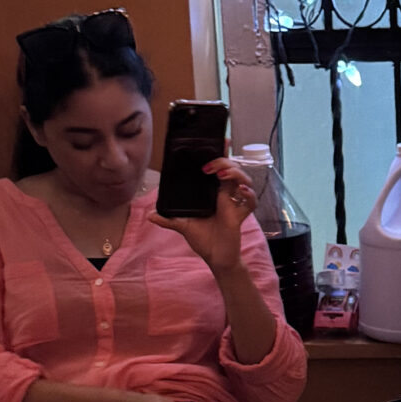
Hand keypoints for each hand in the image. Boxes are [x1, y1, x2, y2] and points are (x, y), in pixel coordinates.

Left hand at [150, 159, 256, 277]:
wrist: (216, 258)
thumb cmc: (203, 240)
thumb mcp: (183, 226)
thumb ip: (168, 219)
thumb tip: (150, 215)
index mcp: (213, 193)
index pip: (220, 169)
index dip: (222, 155)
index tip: (220, 143)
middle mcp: (225, 195)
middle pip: (233, 170)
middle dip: (225, 162)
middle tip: (210, 167)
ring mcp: (234, 204)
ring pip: (244, 181)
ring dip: (236, 173)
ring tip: (222, 175)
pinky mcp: (239, 216)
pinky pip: (250, 203)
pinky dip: (249, 196)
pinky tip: (241, 192)